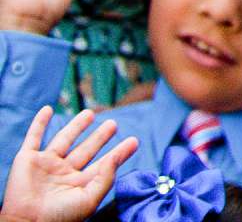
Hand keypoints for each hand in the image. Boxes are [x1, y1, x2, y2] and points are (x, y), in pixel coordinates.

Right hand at [0, 109, 136, 221]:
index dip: (118, 153)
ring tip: (90, 113)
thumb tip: (115, 157)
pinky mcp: (27, 159)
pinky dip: (39, 122)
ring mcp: (46, 165)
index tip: (134, 141)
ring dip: (76, 126)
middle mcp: (63, 173)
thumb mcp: (89, 199)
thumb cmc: (59, 217)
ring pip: (64, 140)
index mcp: (79, 184)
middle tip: (113, 124)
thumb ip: (105, 177)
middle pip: (85, 150)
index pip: (103, 165)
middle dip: (99, 137)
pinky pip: (33, 137)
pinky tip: (47, 109)